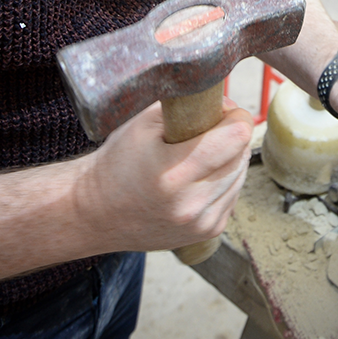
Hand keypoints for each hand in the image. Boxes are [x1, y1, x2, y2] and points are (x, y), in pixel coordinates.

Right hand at [72, 97, 252, 252]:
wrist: (96, 212)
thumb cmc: (117, 163)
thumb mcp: (144, 123)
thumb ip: (187, 107)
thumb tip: (227, 106)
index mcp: (173, 173)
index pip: (236, 137)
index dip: (234, 116)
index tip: (222, 112)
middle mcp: (190, 203)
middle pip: (241, 154)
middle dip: (230, 137)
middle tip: (204, 132)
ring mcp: (201, 222)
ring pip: (241, 174)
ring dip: (228, 159)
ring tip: (197, 156)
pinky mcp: (208, 232)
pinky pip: (233, 193)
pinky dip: (223, 181)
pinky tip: (197, 178)